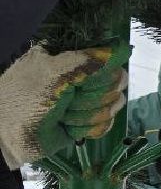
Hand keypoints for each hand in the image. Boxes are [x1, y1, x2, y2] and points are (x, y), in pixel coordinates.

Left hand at [0, 44, 129, 167]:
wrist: (5, 137)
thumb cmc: (23, 100)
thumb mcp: (50, 73)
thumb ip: (84, 60)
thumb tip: (122, 50)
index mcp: (68, 57)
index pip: (107, 56)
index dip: (103, 70)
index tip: (87, 81)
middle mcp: (80, 75)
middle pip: (115, 81)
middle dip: (94, 96)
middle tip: (70, 100)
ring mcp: (85, 99)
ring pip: (113, 103)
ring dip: (88, 114)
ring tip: (64, 117)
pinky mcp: (87, 121)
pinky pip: (107, 122)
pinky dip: (89, 128)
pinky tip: (71, 128)